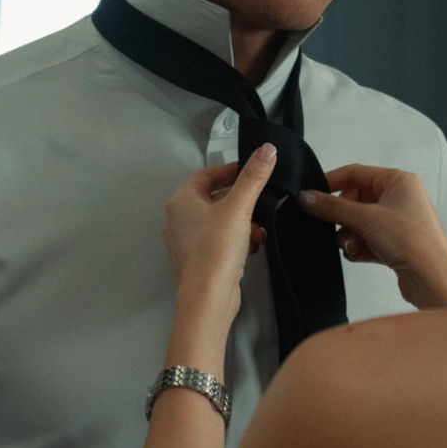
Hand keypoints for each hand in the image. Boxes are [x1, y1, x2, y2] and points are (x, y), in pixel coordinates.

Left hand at [163, 145, 276, 345]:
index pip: (209, 175)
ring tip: (259, 229)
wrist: (208, 298)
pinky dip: (238, 240)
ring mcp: (187, 241)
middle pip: (216, 198)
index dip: (233, 170)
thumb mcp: (239, 208)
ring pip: (220, 221)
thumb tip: (267, 149)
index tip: (255, 171)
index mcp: (181, 200)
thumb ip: (254, 177)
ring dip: (243, 222)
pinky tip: (253, 246)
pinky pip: (221, 241)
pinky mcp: (199, 259)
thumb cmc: (215, 250)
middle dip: (242, 201)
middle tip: (262, 202)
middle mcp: (179, 219)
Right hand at [299, 164, 446, 310]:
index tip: (311, 195)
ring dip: (350, 236)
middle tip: (335, 229)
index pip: (355, 173)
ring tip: (353, 247)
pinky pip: (367, 239)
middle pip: (355, 200)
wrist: (432, 279)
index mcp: (398, 181)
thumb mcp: (365, 218)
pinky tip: (360, 255)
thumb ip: (332, 207)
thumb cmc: (411, 241)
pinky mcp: (396, 243)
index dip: (331, 183)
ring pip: (359, 222)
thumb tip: (307, 197)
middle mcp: (400, 198)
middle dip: (343, 218)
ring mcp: (398, 221)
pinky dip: (360, 247)